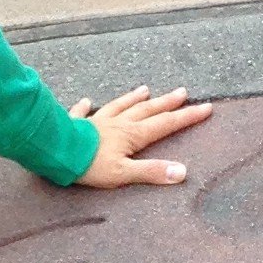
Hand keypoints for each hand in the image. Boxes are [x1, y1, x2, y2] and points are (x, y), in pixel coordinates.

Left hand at [68, 85, 213, 187]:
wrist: (57, 151)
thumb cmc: (90, 165)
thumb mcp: (124, 173)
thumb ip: (152, 172)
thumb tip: (182, 172)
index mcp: (132, 135)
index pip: (165, 124)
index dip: (187, 117)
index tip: (206, 108)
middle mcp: (118, 123)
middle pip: (147, 110)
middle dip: (167, 102)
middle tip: (182, 92)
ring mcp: (97, 122)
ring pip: (120, 106)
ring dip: (133, 98)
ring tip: (145, 89)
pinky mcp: (77, 124)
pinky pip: (83, 112)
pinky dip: (86, 106)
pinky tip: (87, 101)